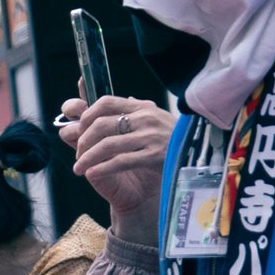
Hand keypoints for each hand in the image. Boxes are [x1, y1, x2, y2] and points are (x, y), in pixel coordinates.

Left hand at [70, 97, 177, 247]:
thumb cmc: (172, 142)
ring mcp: (151, 136)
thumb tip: (108, 101)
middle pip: (101, 124)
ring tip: (78, 168)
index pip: (105, 102)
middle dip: (83, 140)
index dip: (85, 115)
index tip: (77, 130)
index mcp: (143, 107)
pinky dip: (102, 168)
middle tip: (78, 154)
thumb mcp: (153, 121)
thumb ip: (131, 112)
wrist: (196, 161)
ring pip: (107, 144)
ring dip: (87, 157)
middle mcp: (146, 118)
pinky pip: (120, 161)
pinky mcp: (155, 156)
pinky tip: (91, 173)